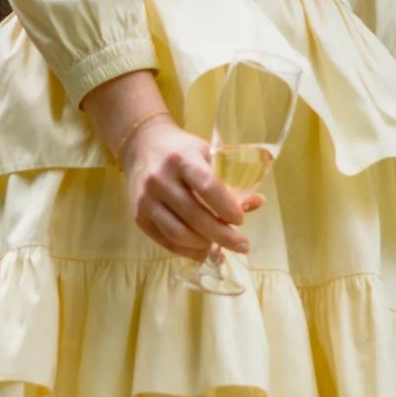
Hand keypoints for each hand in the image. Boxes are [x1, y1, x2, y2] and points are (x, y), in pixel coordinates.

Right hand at [83, 72, 255, 262]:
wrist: (142, 146)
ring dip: (204, 246)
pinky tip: (203, 251)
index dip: (227, 207)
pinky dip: (187, 251)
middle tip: (242, 245)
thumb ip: (230, 178)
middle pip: (194, 215)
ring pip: (178, 233)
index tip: (241, 220)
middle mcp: (160, 179)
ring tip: (221, 249)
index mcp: (182, 159)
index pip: (207, 186)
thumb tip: (256, 203)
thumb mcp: (207, 153)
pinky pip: (165, 241)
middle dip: (222, 235)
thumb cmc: (182, 150)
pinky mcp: (138, 216)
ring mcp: (146, 200)